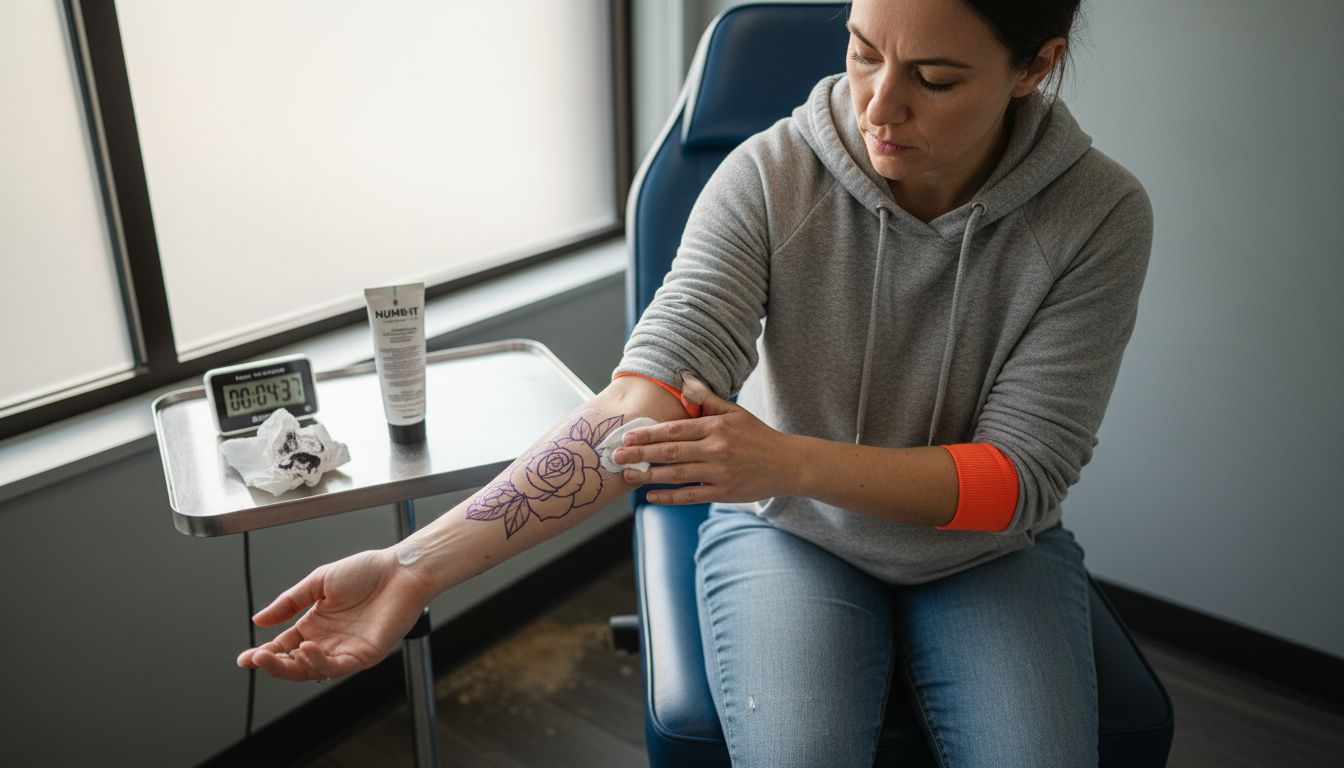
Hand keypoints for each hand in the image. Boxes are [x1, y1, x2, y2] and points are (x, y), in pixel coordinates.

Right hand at [235, 548, 434, 681]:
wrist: (400, 569)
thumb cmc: (367, 571)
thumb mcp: (318, 583)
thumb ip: (289, 602)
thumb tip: (258, 619)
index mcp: (316, 624)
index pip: (284, 646)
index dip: (264, 654)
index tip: (245, 658)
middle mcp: (329, 641)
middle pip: (294, 663)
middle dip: (272, 664)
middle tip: (255, 659)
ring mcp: (346, 650)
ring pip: (312, 669)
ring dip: (291, 666)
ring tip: (276, 654)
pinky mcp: (365, 655)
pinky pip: (338, 666)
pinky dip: (319, 662)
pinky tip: (307, 649)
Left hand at [612, 374, 797, 504]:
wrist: (787, 464)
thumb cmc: (758, 436)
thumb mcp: (735, 412)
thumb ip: (707, 398)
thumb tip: (684, 379)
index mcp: (716, 426)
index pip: (675, 429)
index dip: (648, 433)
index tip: (628, 436)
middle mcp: (716, 448)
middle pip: (670, 451)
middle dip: (640, 454)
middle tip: (617, 456)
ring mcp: (719, 472)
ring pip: (677, 474)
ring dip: (649, 475)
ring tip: (628, 475)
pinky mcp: (724, 492)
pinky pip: (691, 495)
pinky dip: (670, 497)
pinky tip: (651, 497)